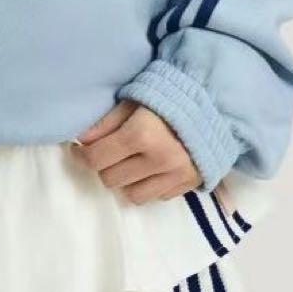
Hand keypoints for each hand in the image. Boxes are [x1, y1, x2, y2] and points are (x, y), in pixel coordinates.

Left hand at [73, 99, 202, 203]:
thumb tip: (80, 140)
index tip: (78, 150)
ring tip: (130, 161)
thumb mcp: (133, 99)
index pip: (97, 159)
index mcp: (141, 134)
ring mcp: (175, 176)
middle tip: (109, 150)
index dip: (81, 155)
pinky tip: (151, 167)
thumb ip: (106, 121)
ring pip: (131, 194)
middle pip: (110, 179)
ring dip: (125, 179)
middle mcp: (158, 160)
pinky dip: (148, 185)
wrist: (214, 103)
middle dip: (104, 165)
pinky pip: (156, 196)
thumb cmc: (168, 95)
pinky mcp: (187, 185)